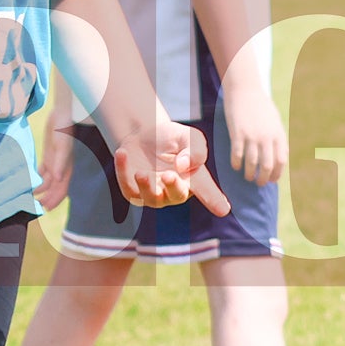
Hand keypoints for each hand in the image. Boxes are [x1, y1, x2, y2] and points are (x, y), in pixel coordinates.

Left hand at [36, 102, 74, 211]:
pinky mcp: (49, 155)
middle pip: (54, 188)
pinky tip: (29, 182)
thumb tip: (58, 179)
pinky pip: (42, 171)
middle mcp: (61, 168)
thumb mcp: (62, 145)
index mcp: (66, 168)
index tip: (44, 208)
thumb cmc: (64, 128)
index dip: (54, 200)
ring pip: (47, 181)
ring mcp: (54, 162)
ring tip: (29, 196)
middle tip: (33, 206)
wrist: (62, 113)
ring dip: (40, 189)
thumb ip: (61, 162)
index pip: (61, 189)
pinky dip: (37, 178)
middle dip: (46, 198)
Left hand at [114, 121, 230, 214]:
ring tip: (141, 173)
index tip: (223, 210)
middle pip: (177, 196)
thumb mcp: (187, 136)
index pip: (206, 191)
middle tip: (169, 174)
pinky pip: (128, 187)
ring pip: (152, 198)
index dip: (214, 201)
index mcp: (193, 179)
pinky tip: (121, 154)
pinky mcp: (132, 191)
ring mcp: (153, 194)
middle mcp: (174, 191)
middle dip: (173, 187)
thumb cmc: (171, 139)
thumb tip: (183, 166)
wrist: (143, 135)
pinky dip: (122, 172)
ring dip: (147, 187)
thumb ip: (194, 149)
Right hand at [224, 84, 287, 184]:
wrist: (245, 89)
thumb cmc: (260, 105)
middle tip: (258, 183)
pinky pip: (237, 155)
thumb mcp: (275, 121)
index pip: (281, 161)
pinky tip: (235, 166)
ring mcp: (252, 136)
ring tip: (247, 177)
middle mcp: (266, 137)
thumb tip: (280, 156)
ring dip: (249, 174)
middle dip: (263, 179)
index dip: (277, 174)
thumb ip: (278, 138)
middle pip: (267, 166)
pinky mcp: (237, 133)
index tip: (272, 180)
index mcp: (278, 134)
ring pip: (251, 163)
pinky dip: (236, 164)